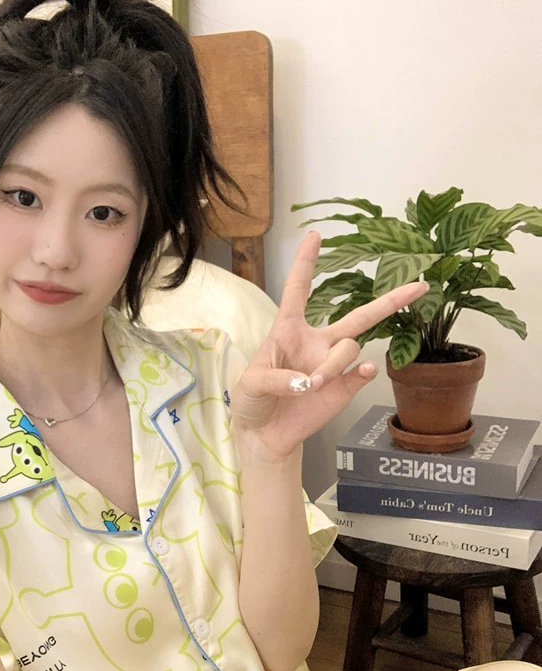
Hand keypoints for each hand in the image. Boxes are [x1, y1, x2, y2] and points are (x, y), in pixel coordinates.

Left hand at [231, 231, 428, 459]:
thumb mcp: (250, 384)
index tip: (315, 235)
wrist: (263, 436)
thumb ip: (276, 378)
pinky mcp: (344, 389)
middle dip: (390, 300)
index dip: (305, 263)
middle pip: (359, 315)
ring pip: (351, 348)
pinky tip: (363, 372)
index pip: (298, 290)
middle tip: (420, 284)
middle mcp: (316, 342)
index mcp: (288, 331)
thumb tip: (309, 382)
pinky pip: (363, 374)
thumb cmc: (251, 401)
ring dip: (334, 364)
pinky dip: (364, 372)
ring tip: (313, 385)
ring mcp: (333, 365)